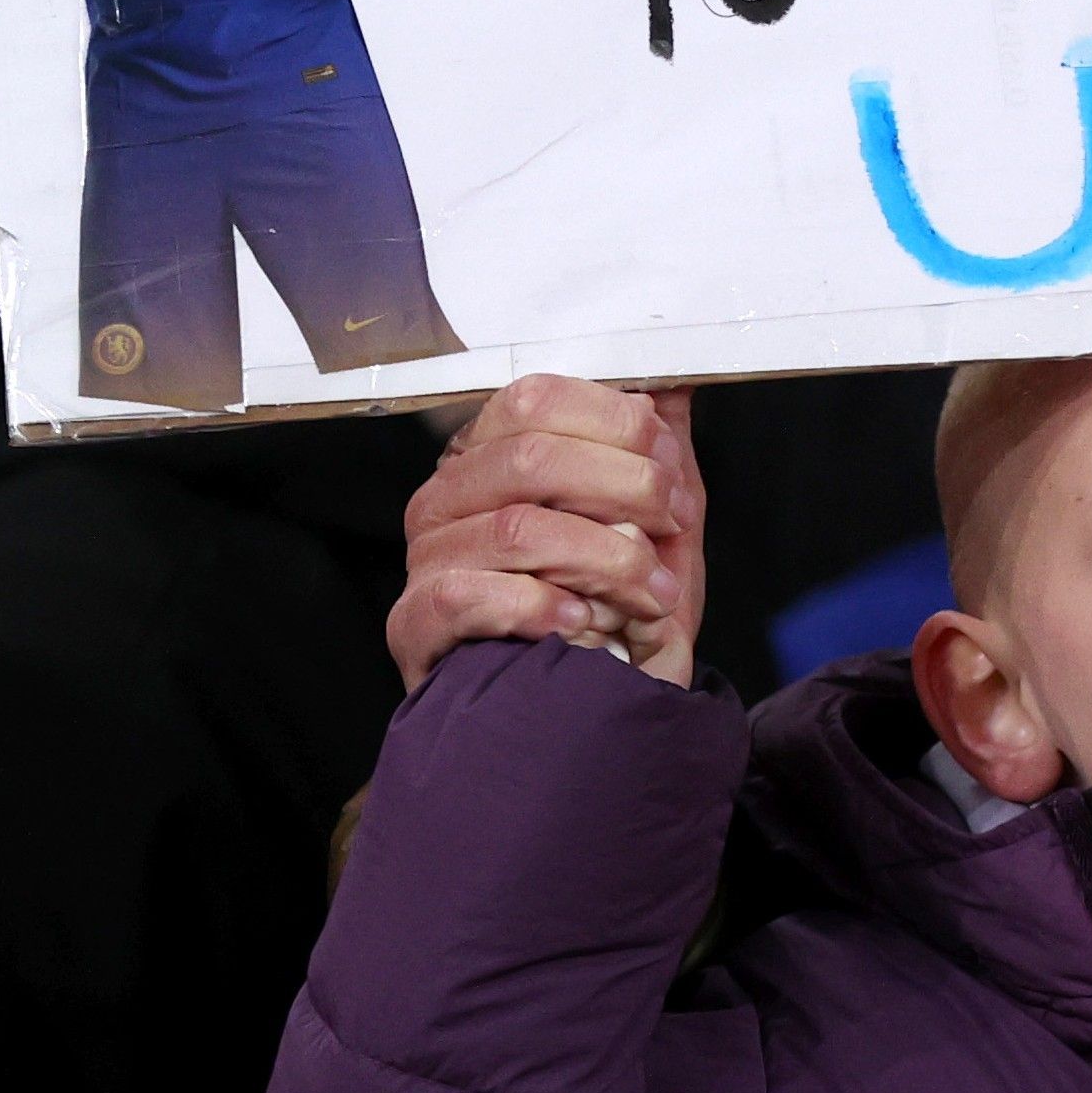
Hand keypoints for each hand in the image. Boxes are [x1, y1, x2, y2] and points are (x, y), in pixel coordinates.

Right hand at [389, 377, 706, 693]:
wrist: (586, 714)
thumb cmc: (614, 610)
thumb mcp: (650, 521)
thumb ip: (655, 448)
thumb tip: (676, 379)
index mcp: (492, 455)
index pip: (536, 401)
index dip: (616, 426)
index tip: (671, 470)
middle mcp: (447, 496)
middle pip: (533, 458)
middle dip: (626, 488)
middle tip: (674, 525)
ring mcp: (425, 559)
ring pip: (520, 529)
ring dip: (607, 562)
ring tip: (651, 594)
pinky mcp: (415, 622)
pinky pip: (472, 595)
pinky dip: (543, 608)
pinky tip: (585, 626)